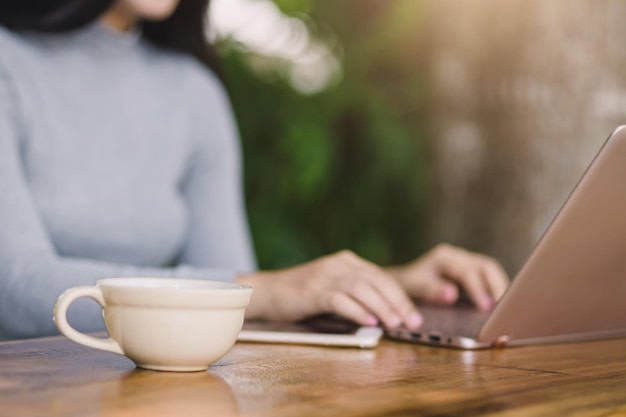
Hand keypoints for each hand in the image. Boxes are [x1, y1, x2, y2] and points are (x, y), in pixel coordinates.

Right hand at [237, 250, 423, 329]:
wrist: (267, 291)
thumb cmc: (303, 295)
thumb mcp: (333, 289)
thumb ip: (356, 295)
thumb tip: (386, 316)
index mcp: (347, 261)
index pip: (381, 276)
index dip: (400, 297)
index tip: (414, 316)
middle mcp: (339, 264)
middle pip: (376, 280)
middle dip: (397, 302)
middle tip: (412, 322)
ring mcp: (325, 275)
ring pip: (361, 287)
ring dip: (382, 306)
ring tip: (395, 324)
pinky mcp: (313, 290)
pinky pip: (339, 298)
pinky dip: (357, 310)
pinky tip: (370, 321)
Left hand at [388, 244, 508, 310]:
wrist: (400, 281)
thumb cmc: (406, 285)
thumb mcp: (414, 287)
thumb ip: (431, 290)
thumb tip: (452, 294)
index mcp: (444, 257)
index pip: (468, 272)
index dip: (478, 290)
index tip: (486, 307)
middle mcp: (456, 256)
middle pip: (485, 266)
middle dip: (497, 286)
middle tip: (504, 308)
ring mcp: (464, 261)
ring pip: (490, 270)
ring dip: (499, 287)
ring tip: (506, 307)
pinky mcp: (468, 271)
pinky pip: (487, 277)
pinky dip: (495, 289)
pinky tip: (499, 304)